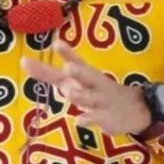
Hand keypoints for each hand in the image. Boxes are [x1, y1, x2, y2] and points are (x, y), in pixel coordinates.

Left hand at [21, 41, 152, 135]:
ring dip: (79, 95)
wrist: (136, 109)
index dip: (67, 53)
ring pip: (90, 98)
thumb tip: (27, 64)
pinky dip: (88, 120)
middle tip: (68, 67)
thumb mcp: (77, 82)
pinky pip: (96, 119)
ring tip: (68, 92)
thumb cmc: (98, 92)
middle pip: (86, 76)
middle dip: (78, 71)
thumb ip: (52, 75)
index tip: (56, 43)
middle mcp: (94, 85)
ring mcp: (101, 101)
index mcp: (86, 75)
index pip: (76, 61)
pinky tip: (79, 121)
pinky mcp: (107, 117)